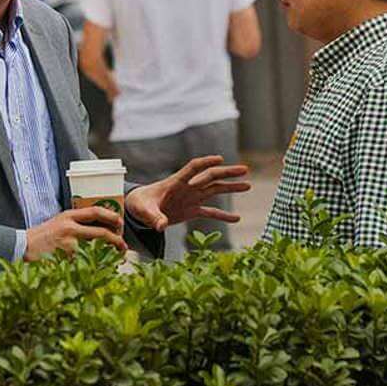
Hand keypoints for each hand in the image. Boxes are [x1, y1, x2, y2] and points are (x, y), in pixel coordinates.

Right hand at [23, 206, 125, 260]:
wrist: (23, 246)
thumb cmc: (42, 236)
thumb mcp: (59, 222)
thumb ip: (76, 223)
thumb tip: (98, 227)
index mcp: (68, 216)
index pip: (96, 211)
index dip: (112, 216)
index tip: (119, 222)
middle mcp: (70, 227)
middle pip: (102, 232)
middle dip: (116, 240)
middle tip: (122, 245)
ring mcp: (69, 244)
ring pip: (97, 249)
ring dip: (108, 255)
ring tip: (114, 258)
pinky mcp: (66, 258)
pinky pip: (85, 262)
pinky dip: (94, 266)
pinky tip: (98, 268)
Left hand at [124, 155, 251, 230]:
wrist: (138, 209)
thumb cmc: (139, 204)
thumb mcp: (143, 211)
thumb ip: (153, 217)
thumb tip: (161, 226)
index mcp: (175, 183)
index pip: (193, 168)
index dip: (205, 163)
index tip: (219, 159)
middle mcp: (187, 188)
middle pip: (210, 177)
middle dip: (227, 173)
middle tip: (245, 169)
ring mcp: (191, 198)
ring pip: (214, 190)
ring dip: (230, 187)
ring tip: (248, 185)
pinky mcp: (191, 210)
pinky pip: (210, 212)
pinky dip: (223, 215)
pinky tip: (237, 218)